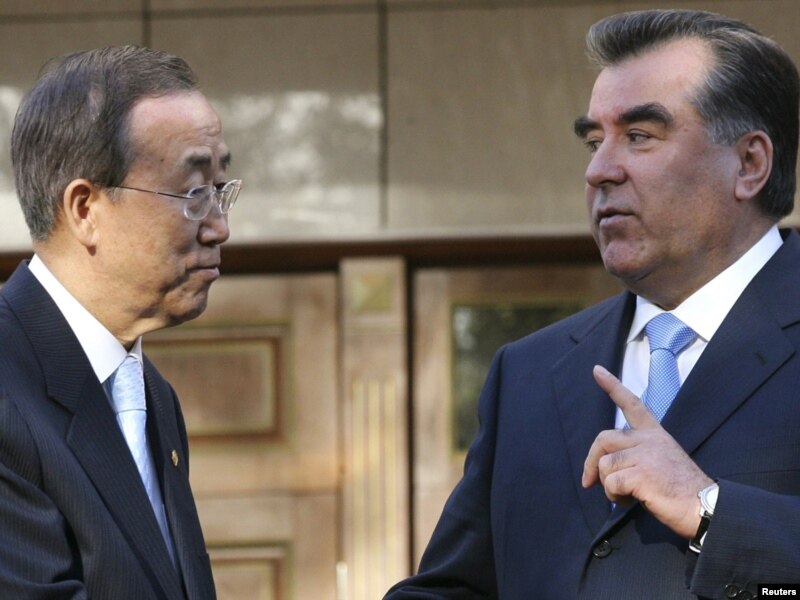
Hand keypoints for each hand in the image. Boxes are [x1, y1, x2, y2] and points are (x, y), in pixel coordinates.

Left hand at [582, 365, 713, 538]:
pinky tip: (629, 500)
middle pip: (603, 438)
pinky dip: (613, 495)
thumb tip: (607, 466)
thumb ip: (637, 455)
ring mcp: (645, 454)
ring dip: (607, 485)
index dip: (613, 386)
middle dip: (590, 461)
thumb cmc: (682, 490)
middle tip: (589, 481)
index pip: (632, 404)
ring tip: (624, 496)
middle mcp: (649, 439)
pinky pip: (611, 482)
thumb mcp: (661, 461)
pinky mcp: (640, 473)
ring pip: (605, 464)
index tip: (597, 370)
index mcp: (655, 434)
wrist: (704, 507)